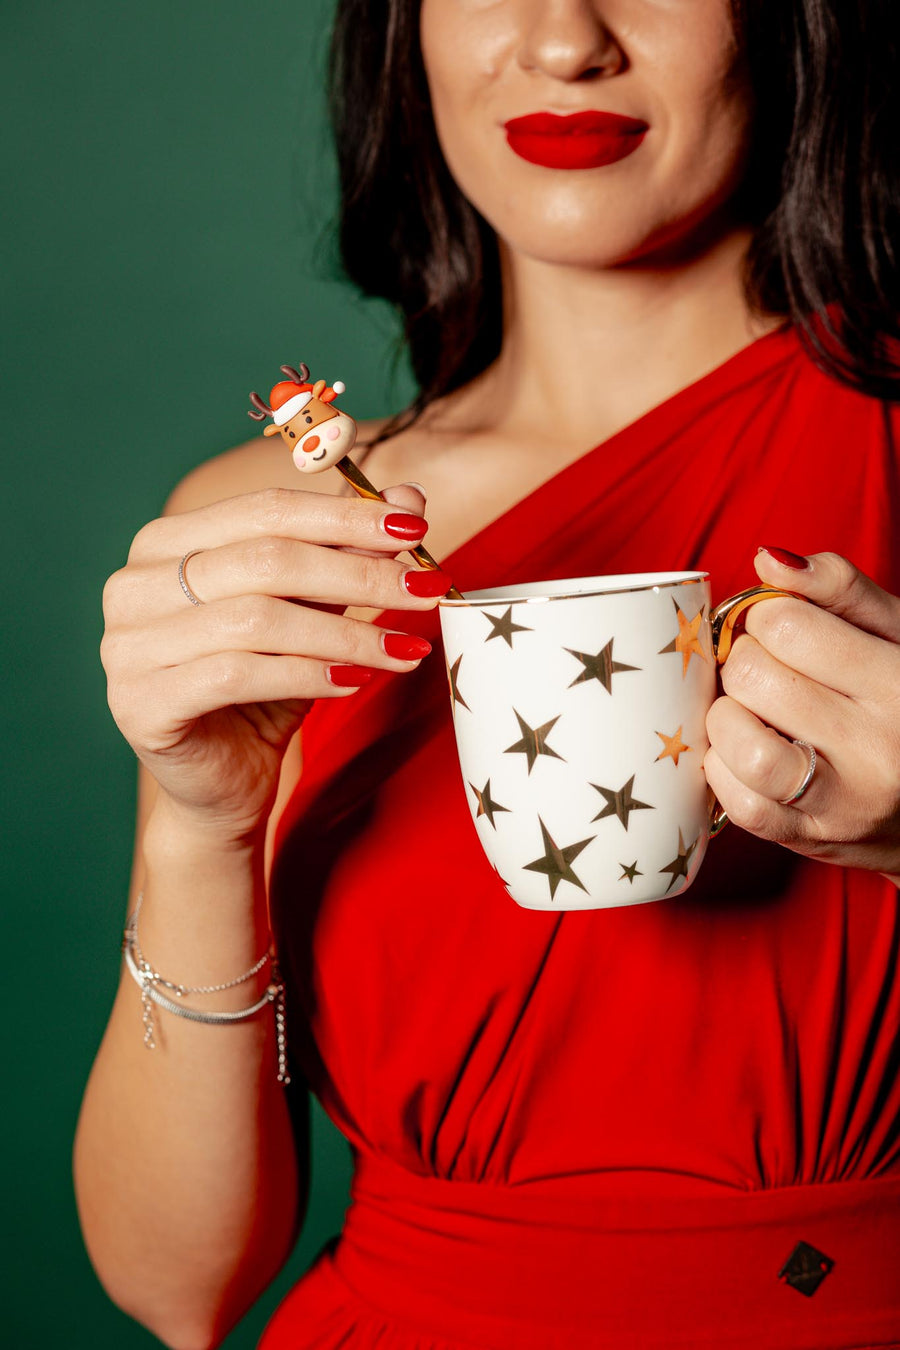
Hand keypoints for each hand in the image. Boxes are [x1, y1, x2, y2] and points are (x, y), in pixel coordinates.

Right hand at [101, 484, 449, 842]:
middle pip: (265, 559)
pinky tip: (355, 683)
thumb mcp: (308, 613)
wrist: (221, 786)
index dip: (345, 516)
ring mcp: (127, 645)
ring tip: (404, 649)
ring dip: (346, 633)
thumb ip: (344, 553)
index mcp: (164, 545)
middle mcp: (133, 586)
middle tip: (425, 588)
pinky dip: (307, 675)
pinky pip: (238, 675)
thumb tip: (409, 495)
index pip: (264, 509)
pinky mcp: (140, 704)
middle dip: (359, 571)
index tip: (415, 526)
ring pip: (257, 618)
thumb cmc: (260, 692)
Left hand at [704, 549, 899, 881]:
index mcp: (899, 684)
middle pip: (753, 678)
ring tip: (750, 712)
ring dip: (726, 717)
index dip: (765, 617)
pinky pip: (735, 800)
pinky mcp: (808, 839)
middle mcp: (875, 747)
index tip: (778, 630)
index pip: (786, 625)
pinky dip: (722, 769)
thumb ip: (839, 588)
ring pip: (741, 744)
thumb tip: (767, 560)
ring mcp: (841, 802)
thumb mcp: (896, 636)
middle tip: (765, 671)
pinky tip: (743, 753)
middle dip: (743, 663)